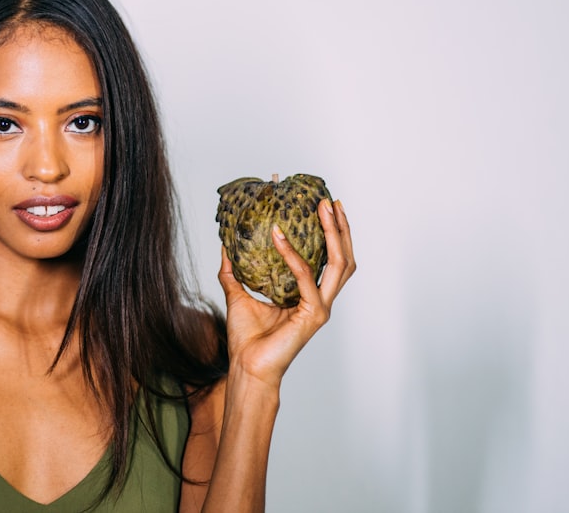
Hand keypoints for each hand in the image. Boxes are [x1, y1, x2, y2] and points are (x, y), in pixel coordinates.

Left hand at [218, 198, 355, 387]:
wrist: (247, 366)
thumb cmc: (247, 338)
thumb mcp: (238, 295)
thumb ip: (234, 271)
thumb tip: (225, 246)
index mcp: (309, 296)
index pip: (329, 259)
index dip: (332, 234)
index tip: (325, 208)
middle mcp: (320, 300)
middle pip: (344, 258)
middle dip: (340, 228)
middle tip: (330, 201)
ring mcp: (320, 307)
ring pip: (339, 264)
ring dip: (334, 234)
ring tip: (323, 210)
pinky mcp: (313, 314)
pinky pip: (306, 277)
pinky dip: (293, 255)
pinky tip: (278, 237)